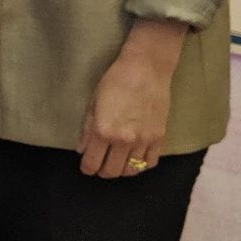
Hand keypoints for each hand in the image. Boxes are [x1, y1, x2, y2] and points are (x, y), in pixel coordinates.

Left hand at [77, 19, 184, 176]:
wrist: (146, 68)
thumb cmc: (115, 81)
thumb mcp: (93, 102)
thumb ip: (87, 130)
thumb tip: (81, 150)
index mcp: (104, 131)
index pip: (92, 163)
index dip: (87, 168)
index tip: (86, 168)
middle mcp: (124, 141)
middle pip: (112, 171)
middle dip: (103, 171)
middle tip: (100, 165)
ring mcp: (143, 141)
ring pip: (132, 171)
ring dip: (121, 170)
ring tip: (117, 162)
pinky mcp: (159, 138)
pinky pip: (150, 163)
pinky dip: (141, 165)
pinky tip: (135, 158)